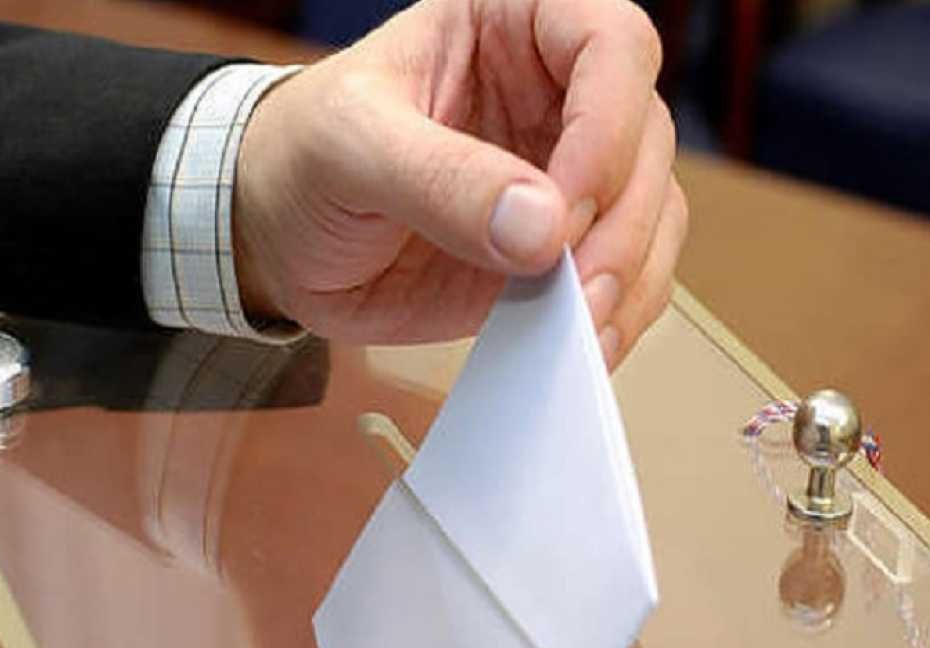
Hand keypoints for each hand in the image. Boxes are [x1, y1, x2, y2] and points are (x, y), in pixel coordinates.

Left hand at [234, 0, 687, 368]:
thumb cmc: (300, 156)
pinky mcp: (554, 251)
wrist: (276, 236)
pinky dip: (616, 314)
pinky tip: (584, 345)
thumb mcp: (348, 146)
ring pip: (652, 212)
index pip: (609, 42)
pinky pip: (622, 275)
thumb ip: (437, 178)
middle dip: (622, 220)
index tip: (567, 199)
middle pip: (646, 138)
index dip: (608, 121)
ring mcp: (561, 178)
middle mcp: (554, 96)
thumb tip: (540, 227)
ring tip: (582, 329)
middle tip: (575, 283)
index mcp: (509, 27)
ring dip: (630, 275)